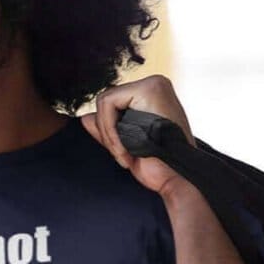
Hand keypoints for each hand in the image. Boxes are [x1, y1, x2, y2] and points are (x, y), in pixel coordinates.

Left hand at [80, 74, 195, 196]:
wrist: (178, 180)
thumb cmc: (158, 167)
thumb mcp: (127, 147)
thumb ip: (107, 131)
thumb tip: (84, 118)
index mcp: (153, 96)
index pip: (113, 104)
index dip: (109, 132)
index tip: (123, 156)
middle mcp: (155, 84)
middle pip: (108, 101)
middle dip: (108, 133)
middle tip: (123, 157)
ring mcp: (154, 84)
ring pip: (105, 102)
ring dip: (109, 134)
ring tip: (127, 155)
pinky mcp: (149, 88)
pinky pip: (108, 103)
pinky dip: (110, 131)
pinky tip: (127, 149)